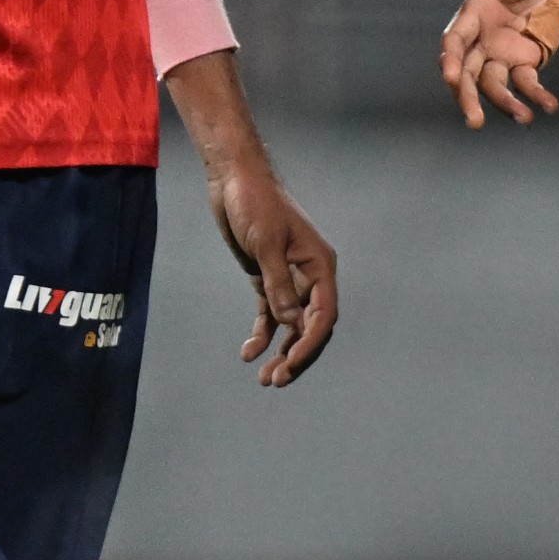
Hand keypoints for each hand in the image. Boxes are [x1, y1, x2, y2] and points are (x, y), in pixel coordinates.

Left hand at [209, 153, 338, 385]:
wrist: (235, 179)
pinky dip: (262, 333)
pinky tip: (248, 352)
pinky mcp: (267, 277)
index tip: (291, 363)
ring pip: (290, 324)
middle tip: (275, 380)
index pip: (323, 314)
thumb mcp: (266, 242)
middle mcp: (310, 275)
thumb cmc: (255, 203)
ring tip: (264, 378)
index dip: (309, 342)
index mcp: (319, 265)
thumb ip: (278, 283)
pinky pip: (270, 313)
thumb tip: (290, 322)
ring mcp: (289, 277)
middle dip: (295, 354)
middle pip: (309, 325)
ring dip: (280, 351)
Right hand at [440, 0, 558, 127]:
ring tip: (524, 118)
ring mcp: (503, 49)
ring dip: (504, 103)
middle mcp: (483, 35)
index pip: (455, 39)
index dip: (452, 59)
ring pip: (493, 83)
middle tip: (474, 121)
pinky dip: (536, 95)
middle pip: (468, 72)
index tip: (451, 78)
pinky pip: (527, 81)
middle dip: (467, 96)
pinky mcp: (527, 57)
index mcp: (475, 10)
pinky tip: (549, 107)